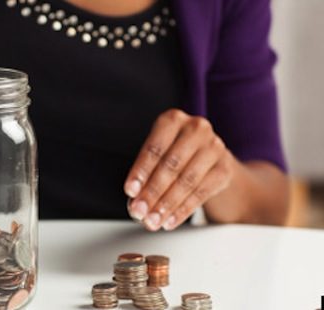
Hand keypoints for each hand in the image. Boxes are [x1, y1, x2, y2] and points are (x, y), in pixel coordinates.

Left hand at [124, 109, 233, 230]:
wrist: (210, 159)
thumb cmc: (176, 154)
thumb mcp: (158, 154)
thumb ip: (146, 173)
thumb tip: (135, 200)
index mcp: (173, 120)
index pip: (154, 148)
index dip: (141, 171)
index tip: (130, 191)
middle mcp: (196, 129)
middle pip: (171, 165)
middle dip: (152, 192)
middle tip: (139, 211)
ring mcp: (214, 148)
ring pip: (186, 181)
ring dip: (166, 205)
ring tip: (152, 220)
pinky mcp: (225, 169)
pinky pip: (201, 193)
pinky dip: (182, 210)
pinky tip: (169, 221)